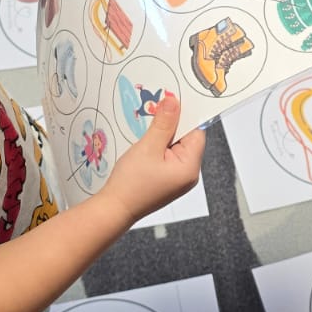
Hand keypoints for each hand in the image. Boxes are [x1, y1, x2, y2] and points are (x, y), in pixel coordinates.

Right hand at [100, 95, 204, 221]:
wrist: (114, 209)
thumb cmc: (131, 183)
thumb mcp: (148, 147)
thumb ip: (164, 123)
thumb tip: (174, 102)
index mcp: (190, 168)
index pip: (196, 133)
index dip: (184, 117)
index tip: (170, 105)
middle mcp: (188, 175)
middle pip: (186, 140)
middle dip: (171, 127)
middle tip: (155, 116)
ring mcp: (178, 179)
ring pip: (175, 147)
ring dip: (162, 137)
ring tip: (147, 135)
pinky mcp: (167, 180)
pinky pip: (167, 157)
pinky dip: (158, 148)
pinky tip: (145, 148)